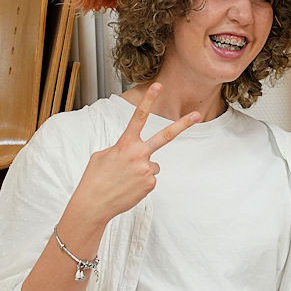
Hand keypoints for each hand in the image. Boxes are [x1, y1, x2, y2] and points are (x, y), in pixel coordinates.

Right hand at [67, 83, 199, 226]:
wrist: (94, 204)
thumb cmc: (95, 178)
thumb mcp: (103, 155)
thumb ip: (122, 148)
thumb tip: (136, 152)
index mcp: (125, 144)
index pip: (138, 117)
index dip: (148, 100)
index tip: (158, 86)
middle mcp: (138, 154)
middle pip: (165, 136)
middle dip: (182, 125)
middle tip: (197, 115)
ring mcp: (146, 170)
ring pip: (153, 165)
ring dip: (142, 170)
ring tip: (125, 179)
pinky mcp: (150, 184)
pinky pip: (150, 178)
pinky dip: (141, 182)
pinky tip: (128, 187)